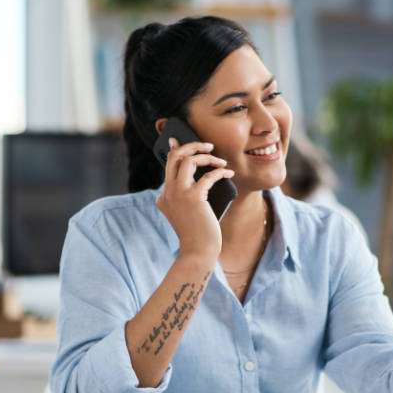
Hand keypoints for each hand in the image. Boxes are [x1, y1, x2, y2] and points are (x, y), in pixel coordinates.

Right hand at [155, 138, 233, 262]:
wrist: (198, 252)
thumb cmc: (198, 234)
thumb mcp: (189, 214)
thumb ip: (189, 197)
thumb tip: (207, 176)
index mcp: (164, 196)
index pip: (168, 166)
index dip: (176, 150)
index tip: (179, 141)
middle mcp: (168, 192)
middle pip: (174, 156)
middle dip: (191, 145)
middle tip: (208, 146)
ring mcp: (178, 194)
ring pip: (188, 160)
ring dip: (207, 157)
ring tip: (221, 162)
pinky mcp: (193, 198)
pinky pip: (208, 176)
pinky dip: (220, 172)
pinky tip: (228, 173)